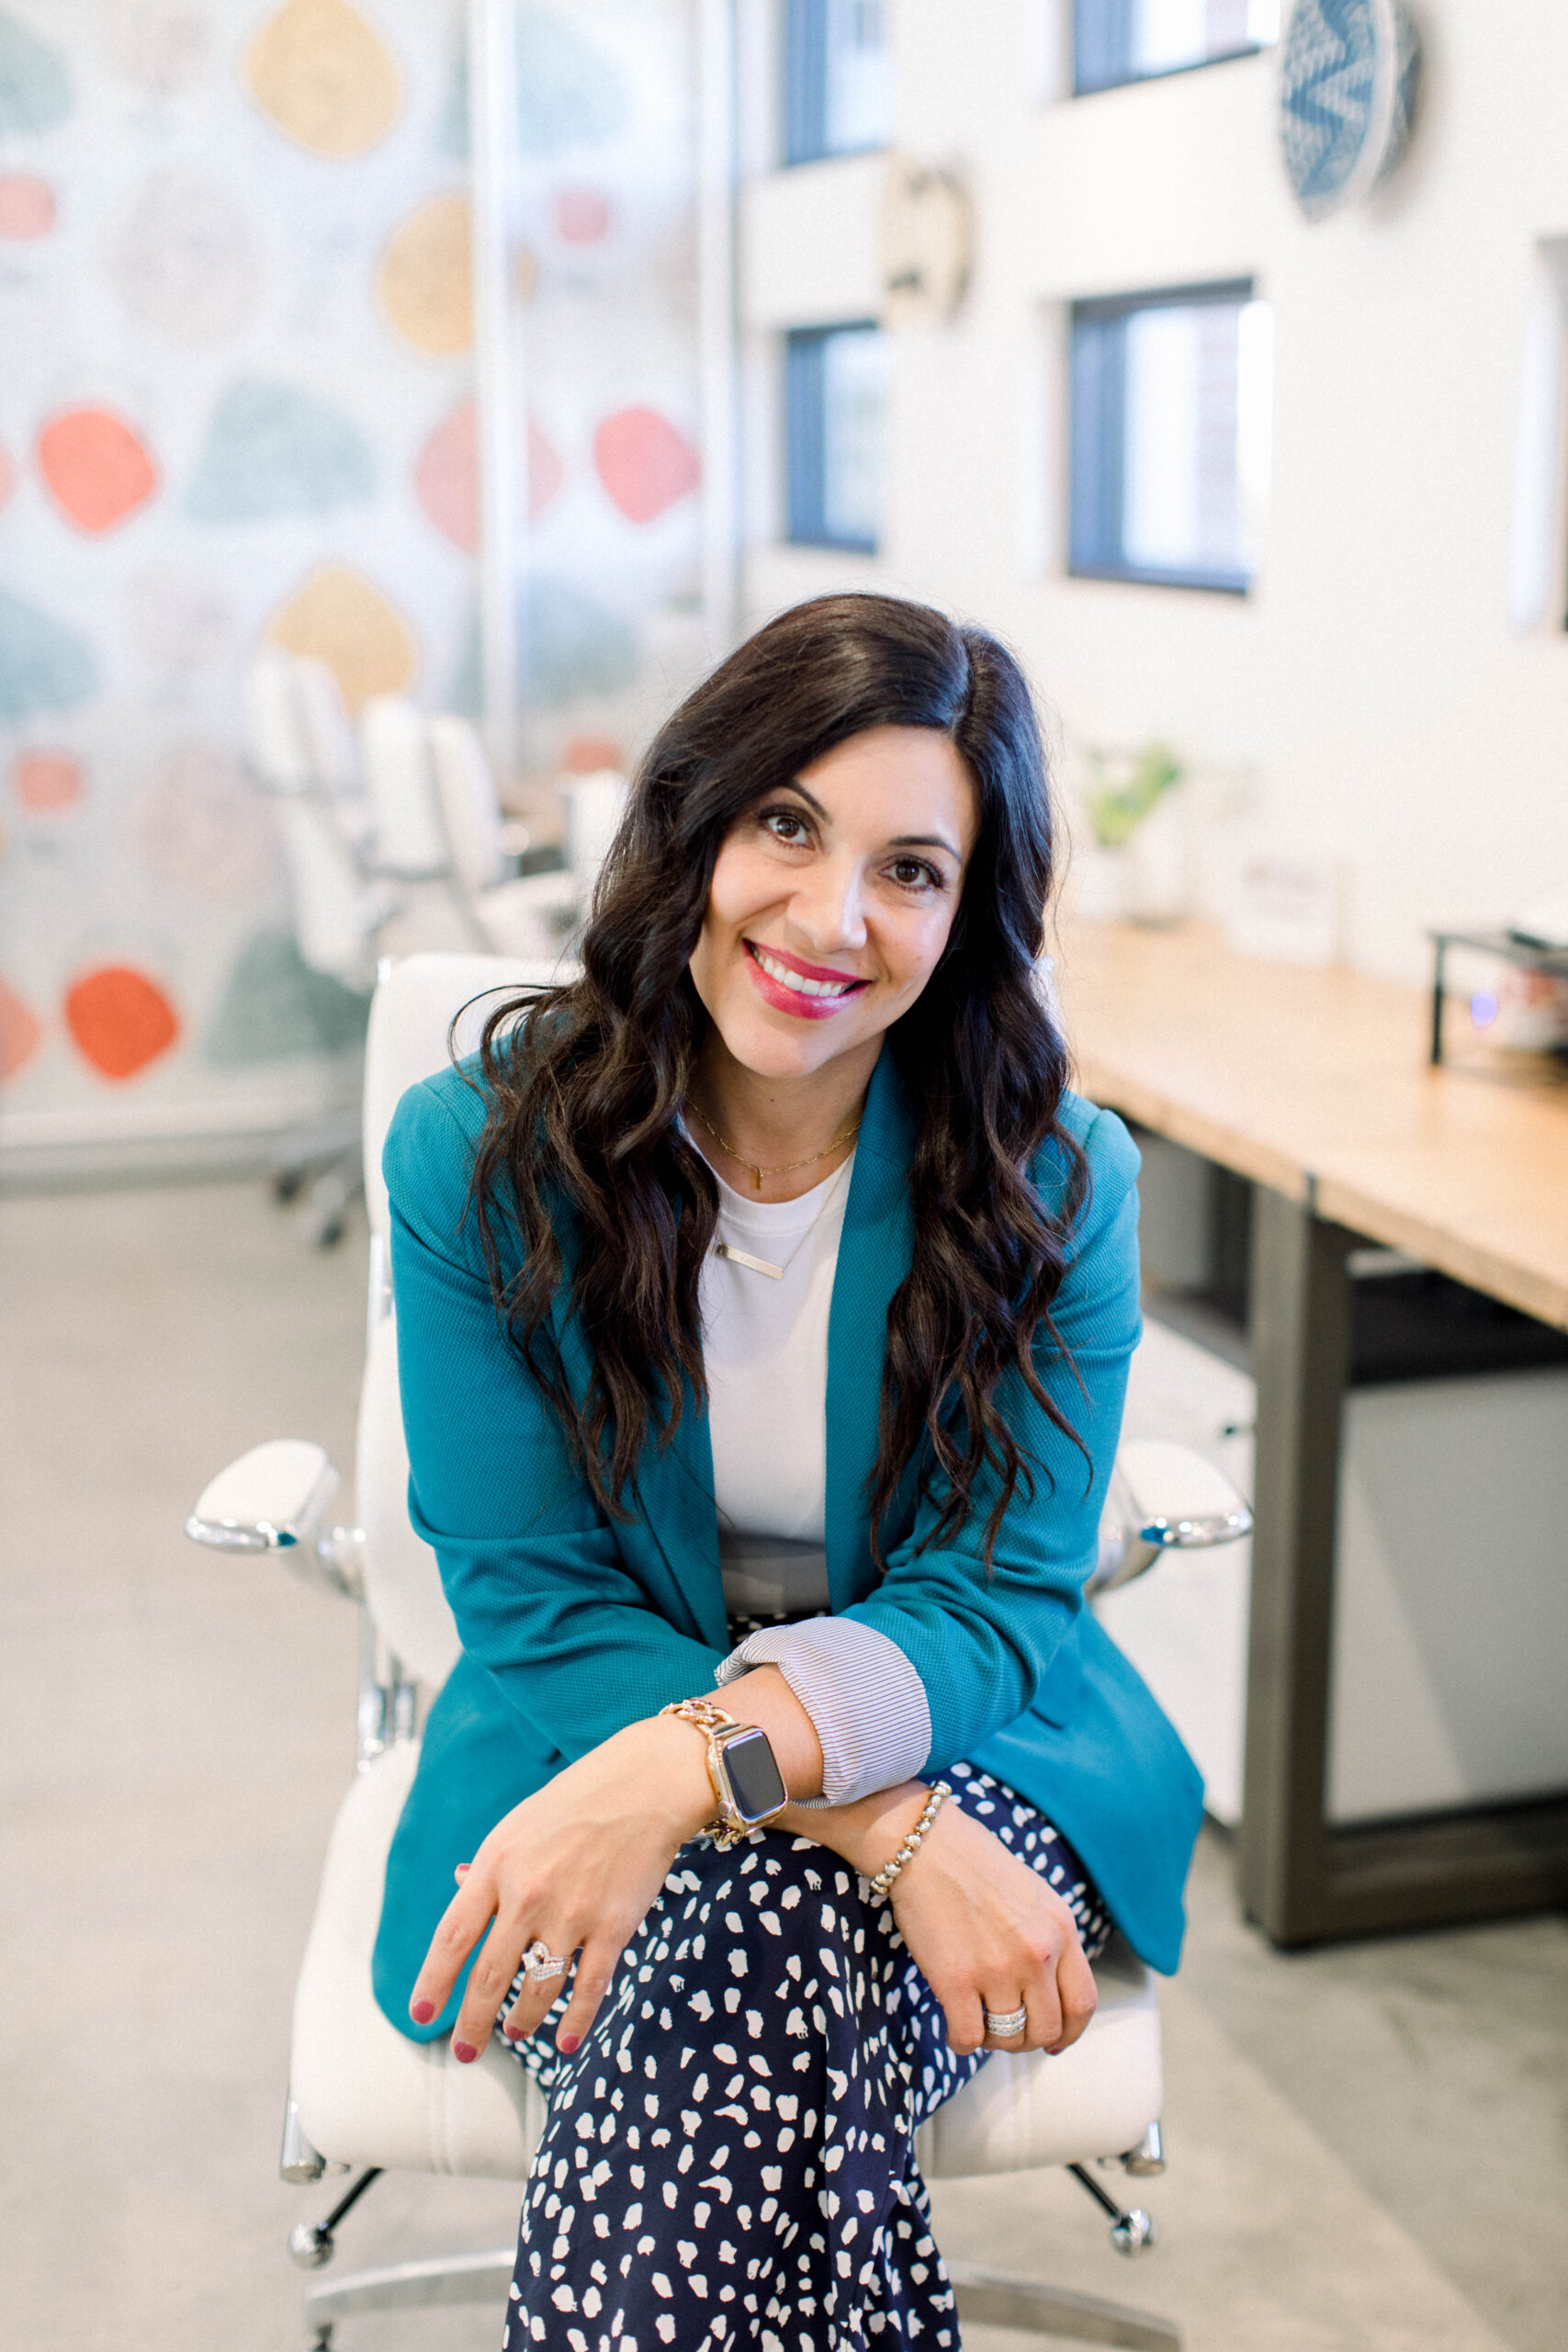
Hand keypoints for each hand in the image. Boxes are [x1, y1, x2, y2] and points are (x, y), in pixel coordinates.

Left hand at [409, 1716, 713, 2060]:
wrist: (646, 1785)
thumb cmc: (577, 1802)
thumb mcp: (517, 1825)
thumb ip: (489, 1865)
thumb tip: (458, 1888)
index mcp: (495, 1865)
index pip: (452, 1937)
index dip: (433, 1983)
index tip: (421, 2016)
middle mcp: (527, 1893)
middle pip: (489, 1977)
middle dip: (472, 2024)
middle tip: (464, 2053)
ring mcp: (571, 1913)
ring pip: (536, 1991)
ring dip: (522, 2021)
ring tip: (516, 2032)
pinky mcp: (613, 1926)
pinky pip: (587, 1989)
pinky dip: (574, 2023)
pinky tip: (564, 2043)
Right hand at [884, 1797, 1096, 2056]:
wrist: (923, 1843)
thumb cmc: (973, 1863)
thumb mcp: (1034, 1894)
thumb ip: (1050, 1938)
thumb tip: (1053, 1989)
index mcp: (1061, 1929)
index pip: (1083, 2003)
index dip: (1070, 2031)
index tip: (1056, 2040)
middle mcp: (1037, 1953)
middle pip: (1047, 2029)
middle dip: (1028, 2039)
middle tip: (1008, 2030)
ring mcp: (998, 1969)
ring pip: (1009, 2038)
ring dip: (994, 2041)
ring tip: (979, 2023)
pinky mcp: (956, 1980)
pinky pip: (968, 2038)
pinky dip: (961, 2042)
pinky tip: (954, 2028)